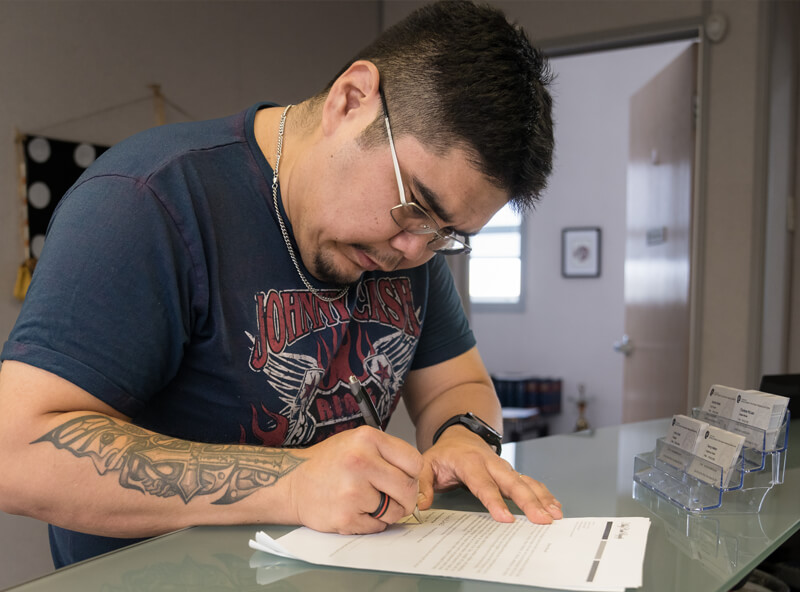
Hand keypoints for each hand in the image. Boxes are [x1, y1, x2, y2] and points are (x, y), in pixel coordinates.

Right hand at [288, 426, 422, 533]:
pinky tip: (355, 510)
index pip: (414, 462)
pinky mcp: (346, 517)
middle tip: (393, 497)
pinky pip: (377, 526)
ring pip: (395, 511)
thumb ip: (388, 455)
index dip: (412, 474)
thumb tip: (418, 480)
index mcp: (367, 439)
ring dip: (387, 512)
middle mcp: (360, 462)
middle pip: (408, 489)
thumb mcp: (357, 442)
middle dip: (405, 498)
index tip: (404, 478)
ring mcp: (352, 491)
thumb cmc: (329, 462)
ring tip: (367, 502)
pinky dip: (371, 523)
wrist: (291, 482)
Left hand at [418, 426, 561, 523]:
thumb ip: (423, 484)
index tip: (506, 518)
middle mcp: (491, 463)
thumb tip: (422, 504)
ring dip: (541, 498)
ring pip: (525, 481)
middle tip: (541, 519)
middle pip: (512, 482)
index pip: (483, 484)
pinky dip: (544, 493)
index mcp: (469, 462)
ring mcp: (503, 467)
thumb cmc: (444, 454)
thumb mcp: (426, 464)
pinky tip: (554, 506)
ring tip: (554, 515)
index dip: (495, 501)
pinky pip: (530, 482)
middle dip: (528, 501)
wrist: (459, 436)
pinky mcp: (511, 472)